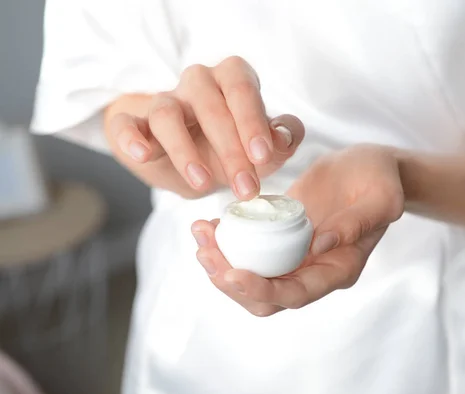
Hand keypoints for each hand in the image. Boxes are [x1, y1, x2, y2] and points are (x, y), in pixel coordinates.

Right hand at [107, 56, 304, 198]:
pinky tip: (143, 155)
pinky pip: (126, 123)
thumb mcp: (262, 148)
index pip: (241, 89)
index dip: (252, 121)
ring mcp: (162, 100)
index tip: (262, 156)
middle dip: (230, 149)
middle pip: (209, 104)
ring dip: (185, 150)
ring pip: (167, 114)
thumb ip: (282, 139)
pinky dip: (131, 138)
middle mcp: (197, 83)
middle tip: (245, 187)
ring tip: (202, 182)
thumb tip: (284, 137)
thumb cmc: (231, 148)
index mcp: (231, 80)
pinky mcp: (132, 122)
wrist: (189, 162)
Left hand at [191, 144, 404, 315]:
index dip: (263, 291)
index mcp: (339, 270)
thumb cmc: (381, 180)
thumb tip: (318, 247)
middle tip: (205, 252)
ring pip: (251, 275)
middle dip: (230, 281)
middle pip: (265, 297)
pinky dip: (227, 242)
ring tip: (200, 233)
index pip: (296, 294)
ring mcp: (295, 255)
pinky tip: (210, 223)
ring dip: (221, 262)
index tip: (233, 273)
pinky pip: (249, 249)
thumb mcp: (381, 198)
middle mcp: (313, 270)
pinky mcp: (281, 237)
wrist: (370, 166)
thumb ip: (357, 224)